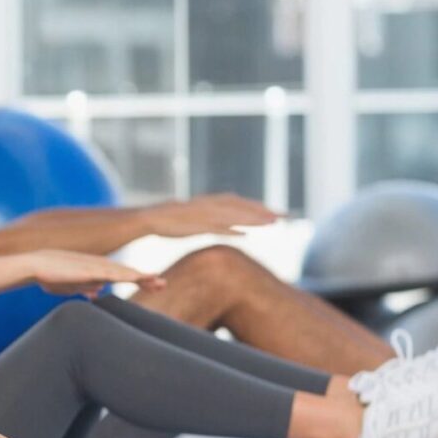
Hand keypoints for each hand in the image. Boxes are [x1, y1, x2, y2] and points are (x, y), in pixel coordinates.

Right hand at [25, 250, 165, 297]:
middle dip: (146, 279)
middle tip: (163, 285)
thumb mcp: (72, 286)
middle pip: (127, 273)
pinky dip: (125, 275)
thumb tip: (97, 294)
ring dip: (140, 277)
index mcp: (97, 271)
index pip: (123, 276)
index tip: (155, 285)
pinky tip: (136, 277)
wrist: (35, 266)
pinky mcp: (88, 269)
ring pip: (123, 272)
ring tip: (157, 281)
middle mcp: (99, 266)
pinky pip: (110, 273)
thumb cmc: (51, 276)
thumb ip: (86, 288)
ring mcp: (95, 267)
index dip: (140, 280)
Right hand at [148, 194, 279, 237]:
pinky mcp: (196, 224)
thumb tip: (240, 230)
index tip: (280, 214)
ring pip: (234, 215)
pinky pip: (216, 227)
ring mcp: (205, 214)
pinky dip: (230, 230)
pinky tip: (244, 235)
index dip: (262, 208)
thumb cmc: (174, 221)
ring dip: (253, 219)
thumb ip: (220, 222)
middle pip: (243, 207)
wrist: (150, 218)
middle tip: (287, 216)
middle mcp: (213, 205)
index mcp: (214, 203)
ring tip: (272, 223)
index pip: (243, 204)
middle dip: (265, 211)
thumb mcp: (200, 219)